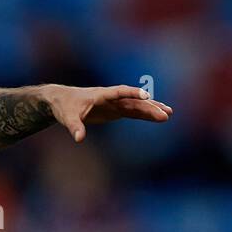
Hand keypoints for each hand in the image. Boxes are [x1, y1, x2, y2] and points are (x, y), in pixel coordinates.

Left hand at [44, 84, 172, 143]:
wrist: (62, 101)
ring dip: (151, 110)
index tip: (145, 96)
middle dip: (149, 107)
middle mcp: (111, 98)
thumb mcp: (68, 117)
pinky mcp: (115, 111)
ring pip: (136, 106)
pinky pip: (133, 112)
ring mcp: (115, 104)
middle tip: (165, 113)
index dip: (132, 93)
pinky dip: (145, 114)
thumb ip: (75, 127)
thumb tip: (79, 139)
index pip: (120, 92)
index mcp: (102, 95)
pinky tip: (158, 117)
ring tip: (168, 114)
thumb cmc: (65, 107)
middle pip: (133, 101)